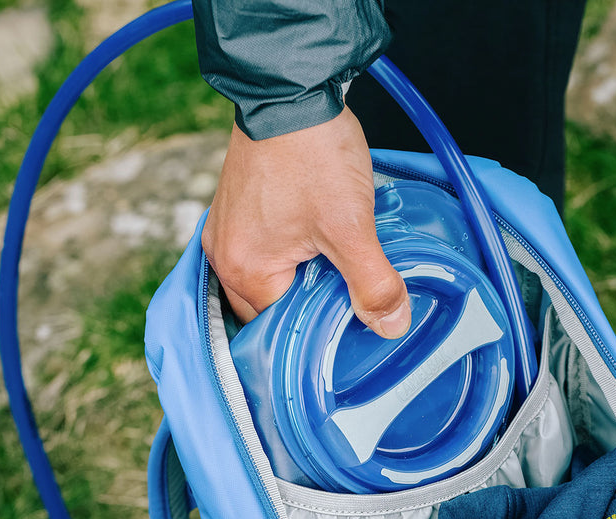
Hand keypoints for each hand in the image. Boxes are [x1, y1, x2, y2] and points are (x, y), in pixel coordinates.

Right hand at [202, 111, 411, 335]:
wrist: (290, 89)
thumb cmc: (312, 153)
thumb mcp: (352, 228)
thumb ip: (372, 284)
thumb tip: (391, 325)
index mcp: (243, 270)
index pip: (283, 332)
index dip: (323, 332)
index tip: (356, 323)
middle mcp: (224, 256)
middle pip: (274, 310)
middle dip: (312, 306)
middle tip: (353, 296)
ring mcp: (228, 231)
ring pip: (272, 280)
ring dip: (306, 280)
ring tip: (341, 268)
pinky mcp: (239, 210)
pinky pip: (266, 252)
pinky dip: (294, 257)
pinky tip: (322, 245)